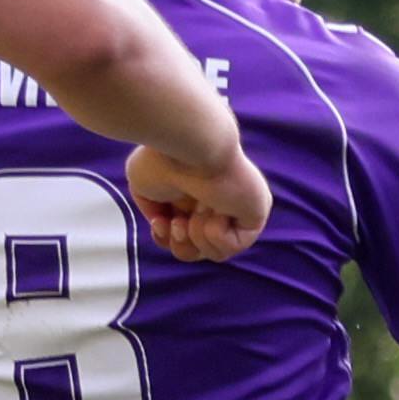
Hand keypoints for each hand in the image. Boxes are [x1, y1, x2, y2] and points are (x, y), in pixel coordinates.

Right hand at [131, 128, 271, 264]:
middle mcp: (215, 202)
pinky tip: (215, 211)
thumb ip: (153, 208)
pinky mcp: (255, 212)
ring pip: (216, 253)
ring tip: (196, 214)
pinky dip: (217, 235)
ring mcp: (237, 208)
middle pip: (197, 250)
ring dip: (198, 238)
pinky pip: (234, 246)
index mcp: (192, 195)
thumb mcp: (143, 186)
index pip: (181, 236)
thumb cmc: (163, 158)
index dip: (167, 239)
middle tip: (178, 223)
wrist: (188, 146)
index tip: (162, 222)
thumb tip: (167, 226)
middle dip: (181, 244)